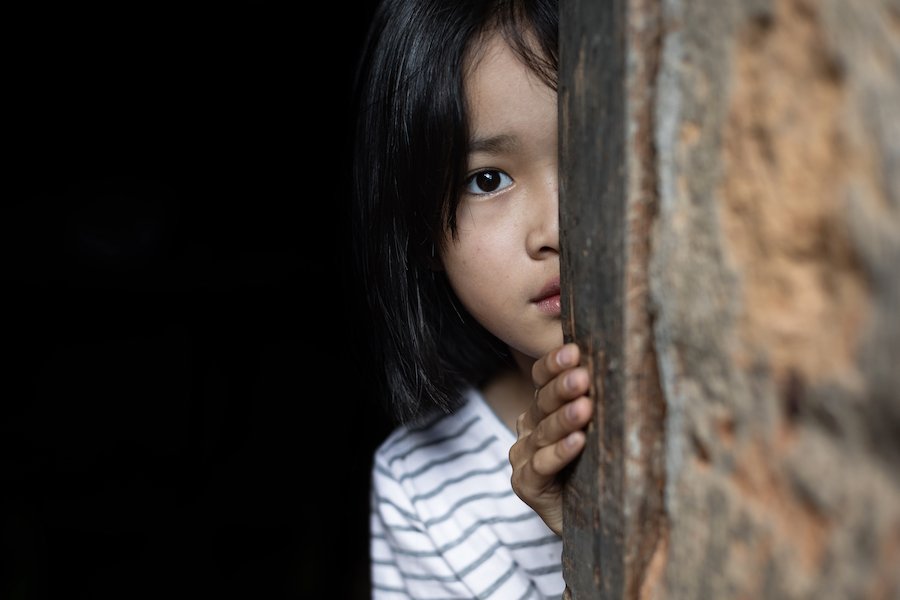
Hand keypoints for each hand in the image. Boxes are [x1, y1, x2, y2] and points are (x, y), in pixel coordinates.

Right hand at [508, 343, 591, 535]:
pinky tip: (577, 442)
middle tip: (583, 376)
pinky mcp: (526, 485)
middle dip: (562, 387)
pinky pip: (541, 466)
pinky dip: (559, 453)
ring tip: (584, 408)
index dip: (554, 364)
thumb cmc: (598, 468)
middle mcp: (529, 429)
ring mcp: (524, 457)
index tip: (575, 351)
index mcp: (543, 409)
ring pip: (543, 433)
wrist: (591, 523)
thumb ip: (600, 400)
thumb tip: (628, 361)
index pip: (542, 379)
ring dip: (564, 419)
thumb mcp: (601, 430)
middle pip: (543, 402)